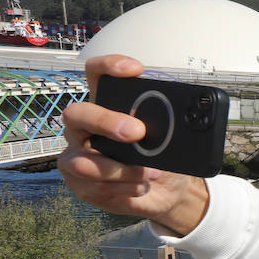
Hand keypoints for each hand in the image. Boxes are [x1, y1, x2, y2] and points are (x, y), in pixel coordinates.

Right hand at [60, 55, 210, 234]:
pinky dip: (125, 189)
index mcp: (107, 106)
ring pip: (83, 161)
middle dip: (106, 121)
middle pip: (76, 114)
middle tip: (138, 132)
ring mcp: (78, 156)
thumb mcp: (171, 138)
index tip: (135, 70)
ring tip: (151, 173)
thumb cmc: (164, 158)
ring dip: (122, 170)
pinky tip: (142, 187)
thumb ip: (168, 123)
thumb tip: (182, 116)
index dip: (108, 66)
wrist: (169, 192)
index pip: (96, 74)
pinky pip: (95, 187)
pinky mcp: (81, 184)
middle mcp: (86, 128)